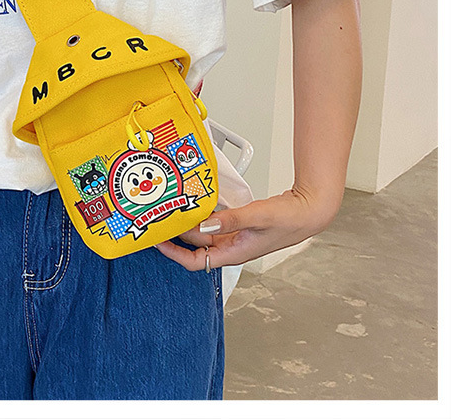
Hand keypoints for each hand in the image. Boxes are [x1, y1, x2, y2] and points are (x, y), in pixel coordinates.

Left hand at [154, 188, 337, 270]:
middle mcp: (231, 248)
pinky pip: (215, 224)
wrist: (308, 211)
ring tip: (172, 211)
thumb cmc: (288, 220)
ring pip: (204, 235)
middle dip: (177, 236)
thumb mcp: (257, 217)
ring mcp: (235, 238)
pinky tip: (195, 204)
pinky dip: (203, 217)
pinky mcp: (238, 227)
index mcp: (234, 253)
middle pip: (196, 247)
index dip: (174, 254)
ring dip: (189, 225)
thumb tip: (204, 225)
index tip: (158, 242)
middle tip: (158, 221)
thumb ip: (230, 220)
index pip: (196, 262)